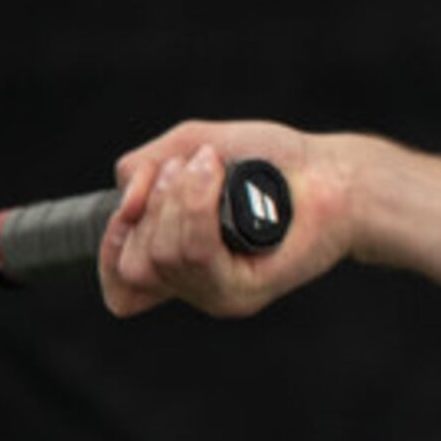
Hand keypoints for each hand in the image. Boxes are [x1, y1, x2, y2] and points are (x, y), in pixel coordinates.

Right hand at [101, 119, 340, 318]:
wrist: (329, 168)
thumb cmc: (269, 159)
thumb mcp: (189, 147)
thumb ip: (142, 171)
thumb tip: (123, 206)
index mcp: (177, 260)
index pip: (120, 287)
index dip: (111, 244)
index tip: (134, 204)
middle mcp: (194, 284)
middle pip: (133, 264)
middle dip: (154, 204)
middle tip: (193, 170)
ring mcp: (217, 293)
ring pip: (160, 256)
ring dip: (179, 197)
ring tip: (212, 169)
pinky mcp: (243, 292)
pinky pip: (196, 253)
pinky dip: (198, 205)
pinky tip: (220, 179)